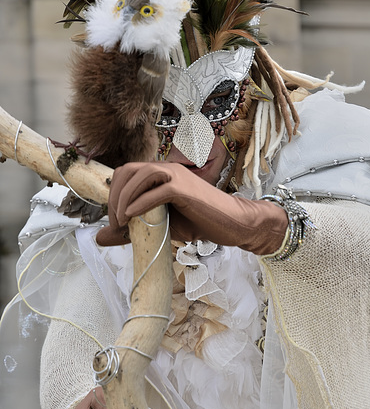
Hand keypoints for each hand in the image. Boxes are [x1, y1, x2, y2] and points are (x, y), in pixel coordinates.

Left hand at [96, 162, 287, 255]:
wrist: (230, 224)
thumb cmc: (198, 222)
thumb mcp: (158, 227)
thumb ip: (131, 229)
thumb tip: (99, 238)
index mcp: (159, 175)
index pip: (125, 174)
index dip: (112, 195)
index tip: (113, 221)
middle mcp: (166, 170)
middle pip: (127, 171)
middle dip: (114, 197)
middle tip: (115, 223)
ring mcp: (176, 176)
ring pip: (140, 175)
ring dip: (124, 198)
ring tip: (122, 221)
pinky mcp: (184, 189)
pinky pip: (156, 191)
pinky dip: (140, 203)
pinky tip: (133, 218)